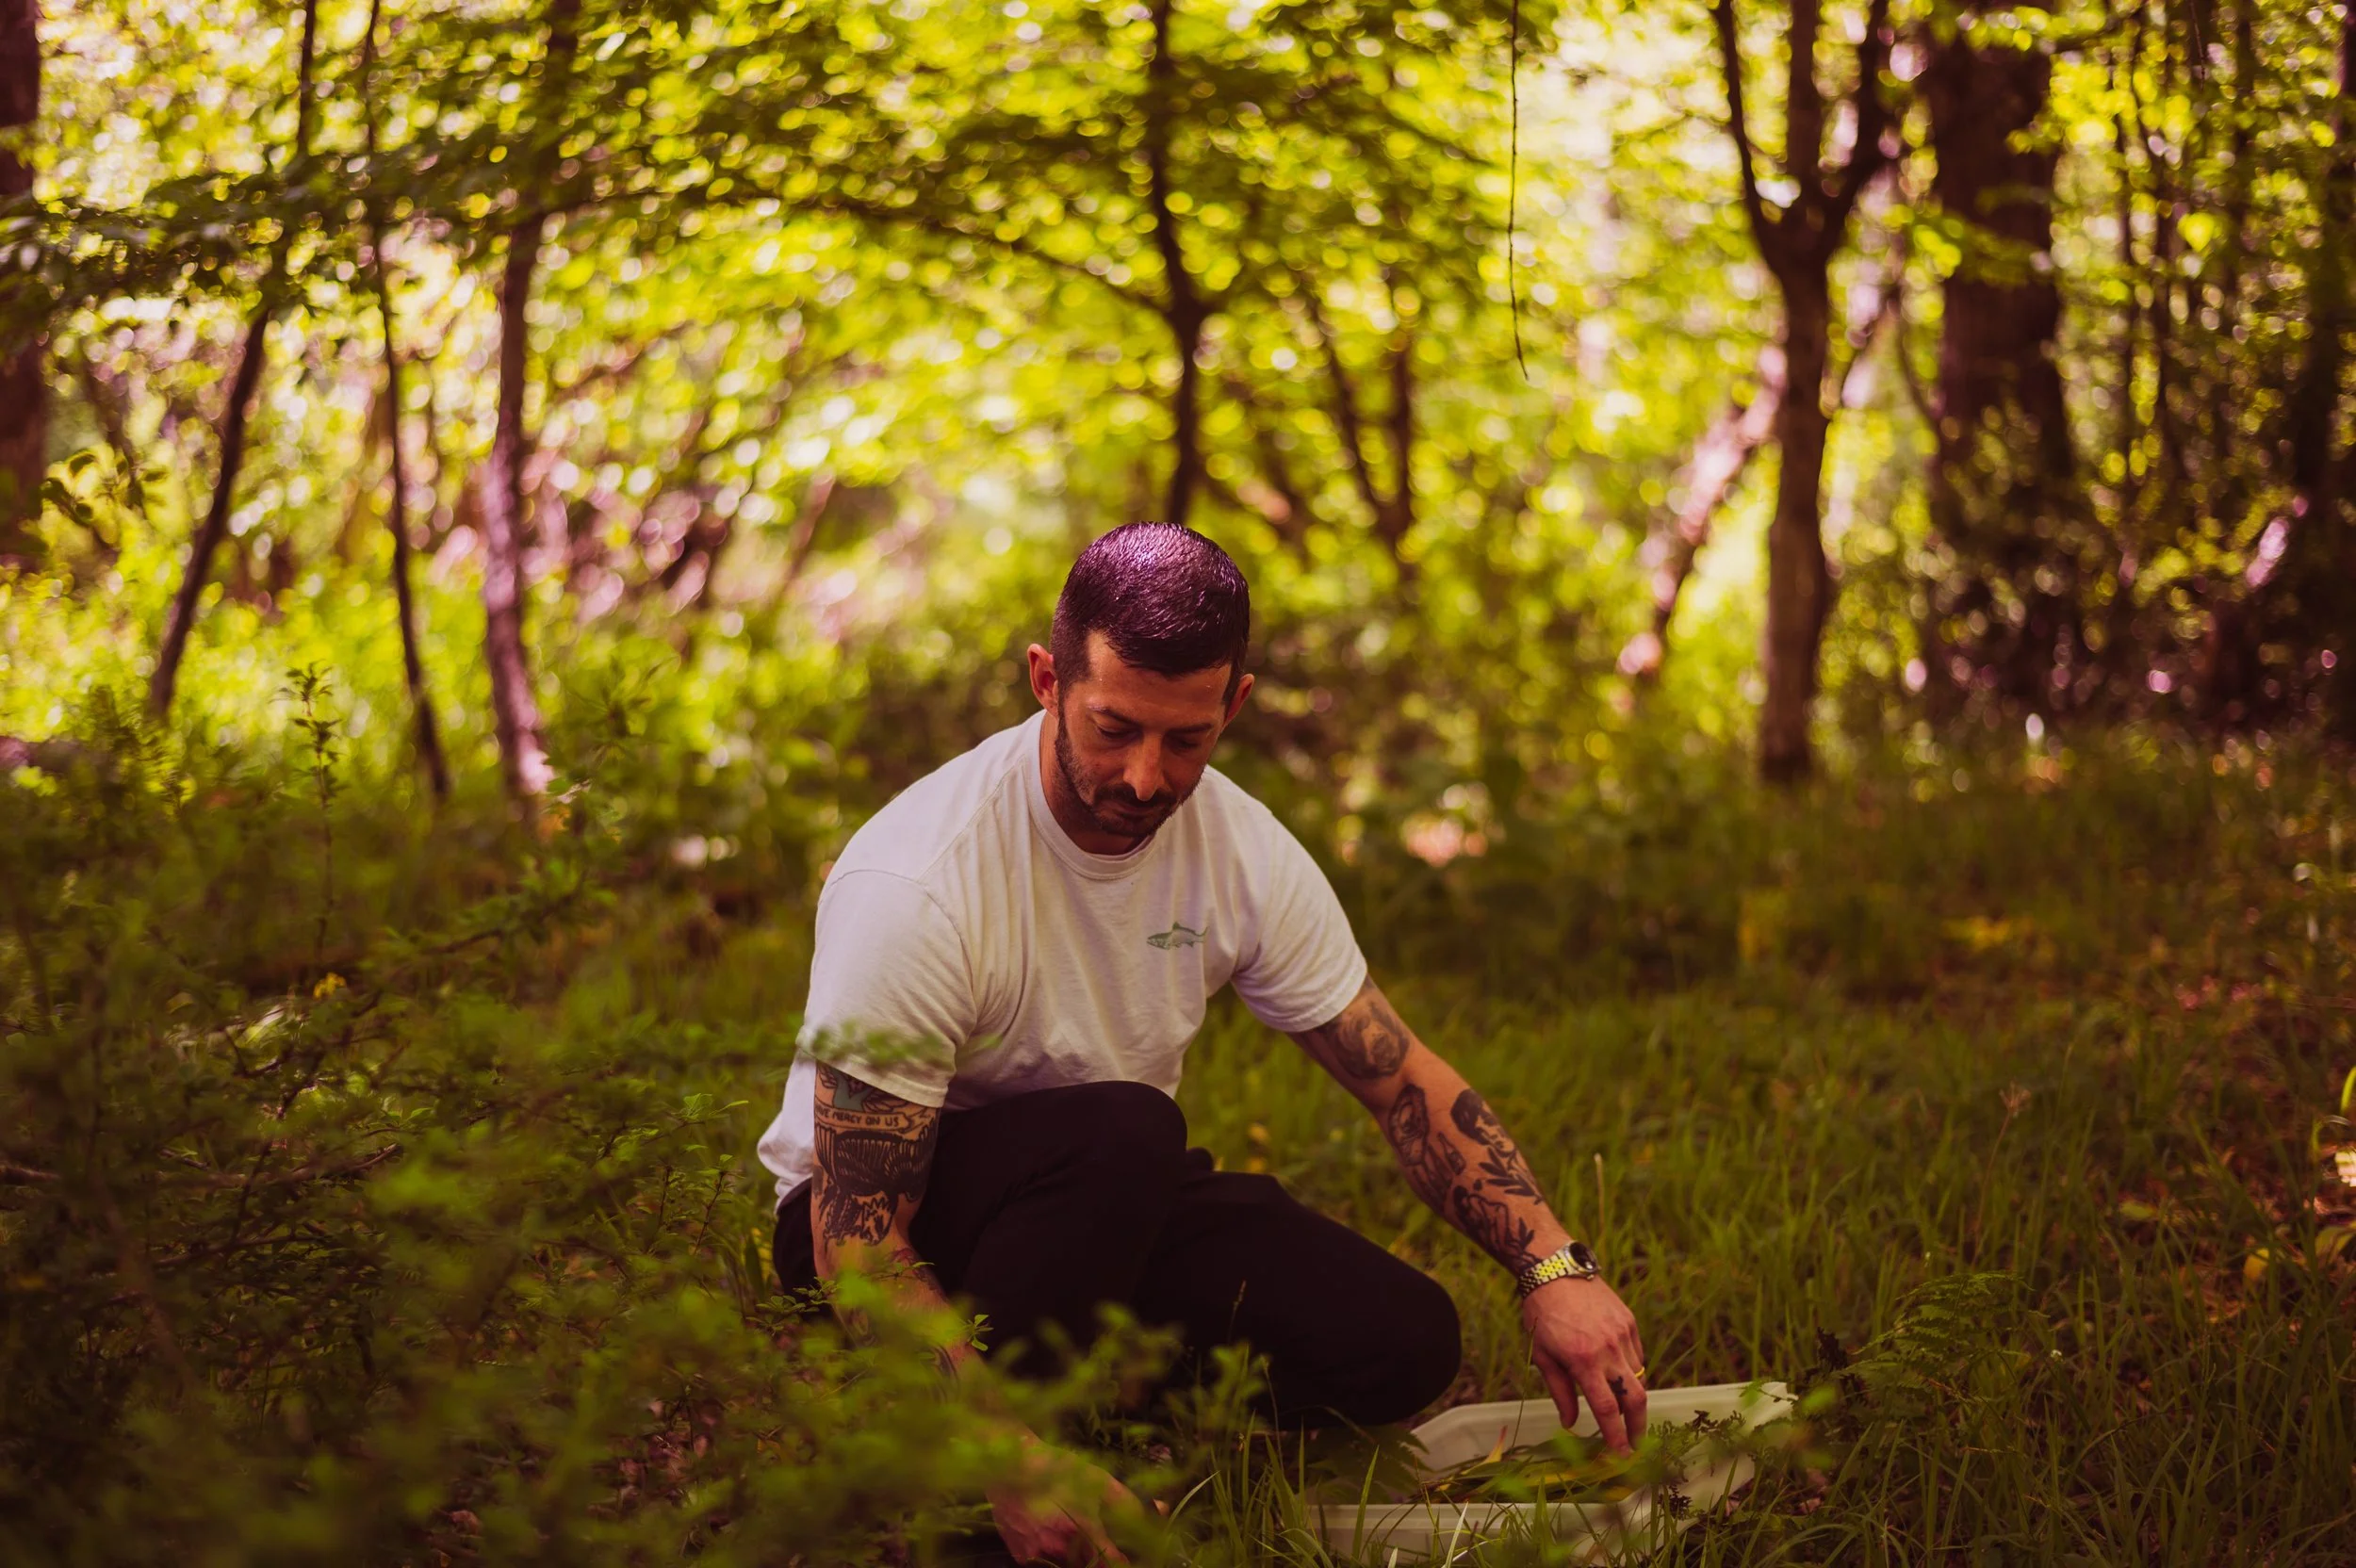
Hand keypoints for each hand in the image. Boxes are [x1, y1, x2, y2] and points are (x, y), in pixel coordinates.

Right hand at [985, 1434, 1142, 1566]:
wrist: (1009, 1464)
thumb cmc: (1057, 1467)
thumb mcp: (1098, 1479)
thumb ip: (1130, 1500)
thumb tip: (1162, 1509)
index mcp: (1083, 1532)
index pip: (1114, 1564)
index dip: (1125, 1562)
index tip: (1133, 1557)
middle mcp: (1060, 1550)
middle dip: (1100, 1560)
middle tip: (1100, 1540)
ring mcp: (1037, 1557)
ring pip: (1068, 1567)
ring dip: (1078, 1558)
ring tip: (1073, 1533)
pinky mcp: (1021, 1558)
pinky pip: (1045, 1565)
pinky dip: (1054, 1556)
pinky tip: (1051, 1534)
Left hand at [1522, 1276, 1647, 1453]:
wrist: (1555, 1268)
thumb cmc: (1541, 1313)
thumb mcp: (1542, 1354)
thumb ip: (1560, 1391)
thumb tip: (1570, 1424)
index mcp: (1582, 1360)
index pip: (1606, 1409)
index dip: (1616, 1437)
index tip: (1622, 1457)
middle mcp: (1608, 1349)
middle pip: (1635, 1398)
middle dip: (1638, 1427)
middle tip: (1635, 1444)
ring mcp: (1622, 1334)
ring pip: (1638, 1377)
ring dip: (1632, 1396)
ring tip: (1620, 1407)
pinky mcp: (1629, 1322)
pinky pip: (1637, 1356)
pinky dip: (1631, 1371)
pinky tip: (1617, 1373)